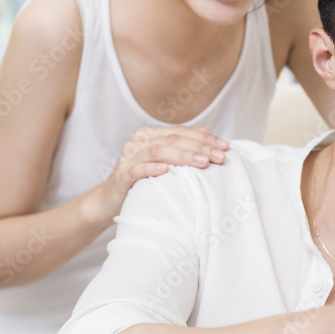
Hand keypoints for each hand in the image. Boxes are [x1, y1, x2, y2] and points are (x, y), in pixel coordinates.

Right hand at [92, 126, 227, 224]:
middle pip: (172, 140)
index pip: (181, 132)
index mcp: (150, 136)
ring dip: (182, 156)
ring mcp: (127, 158)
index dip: (204, 138)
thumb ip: (182, 146)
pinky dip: (152, 168)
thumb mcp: (165, 163)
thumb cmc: (142, 182)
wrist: (109, 202)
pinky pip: (136, 169)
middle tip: (219, 156)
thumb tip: (207, 131)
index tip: (225, 146)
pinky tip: (167, 170)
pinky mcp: (120, 176)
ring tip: (203, 162)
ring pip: (157, 151)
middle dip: (199, 147)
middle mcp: (138, 143)